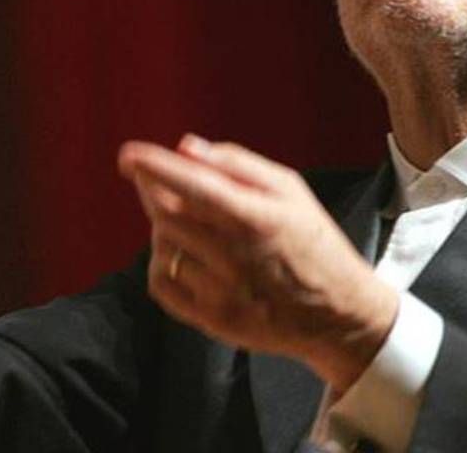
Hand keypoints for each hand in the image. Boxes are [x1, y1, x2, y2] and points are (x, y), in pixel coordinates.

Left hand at [118, 134, 398, 392]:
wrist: (338, 314)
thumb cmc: (313, 242)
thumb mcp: (291, 190)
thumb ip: (238, 164)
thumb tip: (186, 147)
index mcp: (256, 217)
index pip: (193, 185)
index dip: (155, 167)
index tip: (128, 155)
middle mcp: (234, 255)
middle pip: (167, 214)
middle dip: (151, 190)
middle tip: (152, 179)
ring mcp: (221, 292)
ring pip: (163, 247)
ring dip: (163, 226)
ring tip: (188, 221)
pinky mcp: (211, 320)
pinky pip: (162, 285)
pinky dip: (161, 263)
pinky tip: (183, 254)